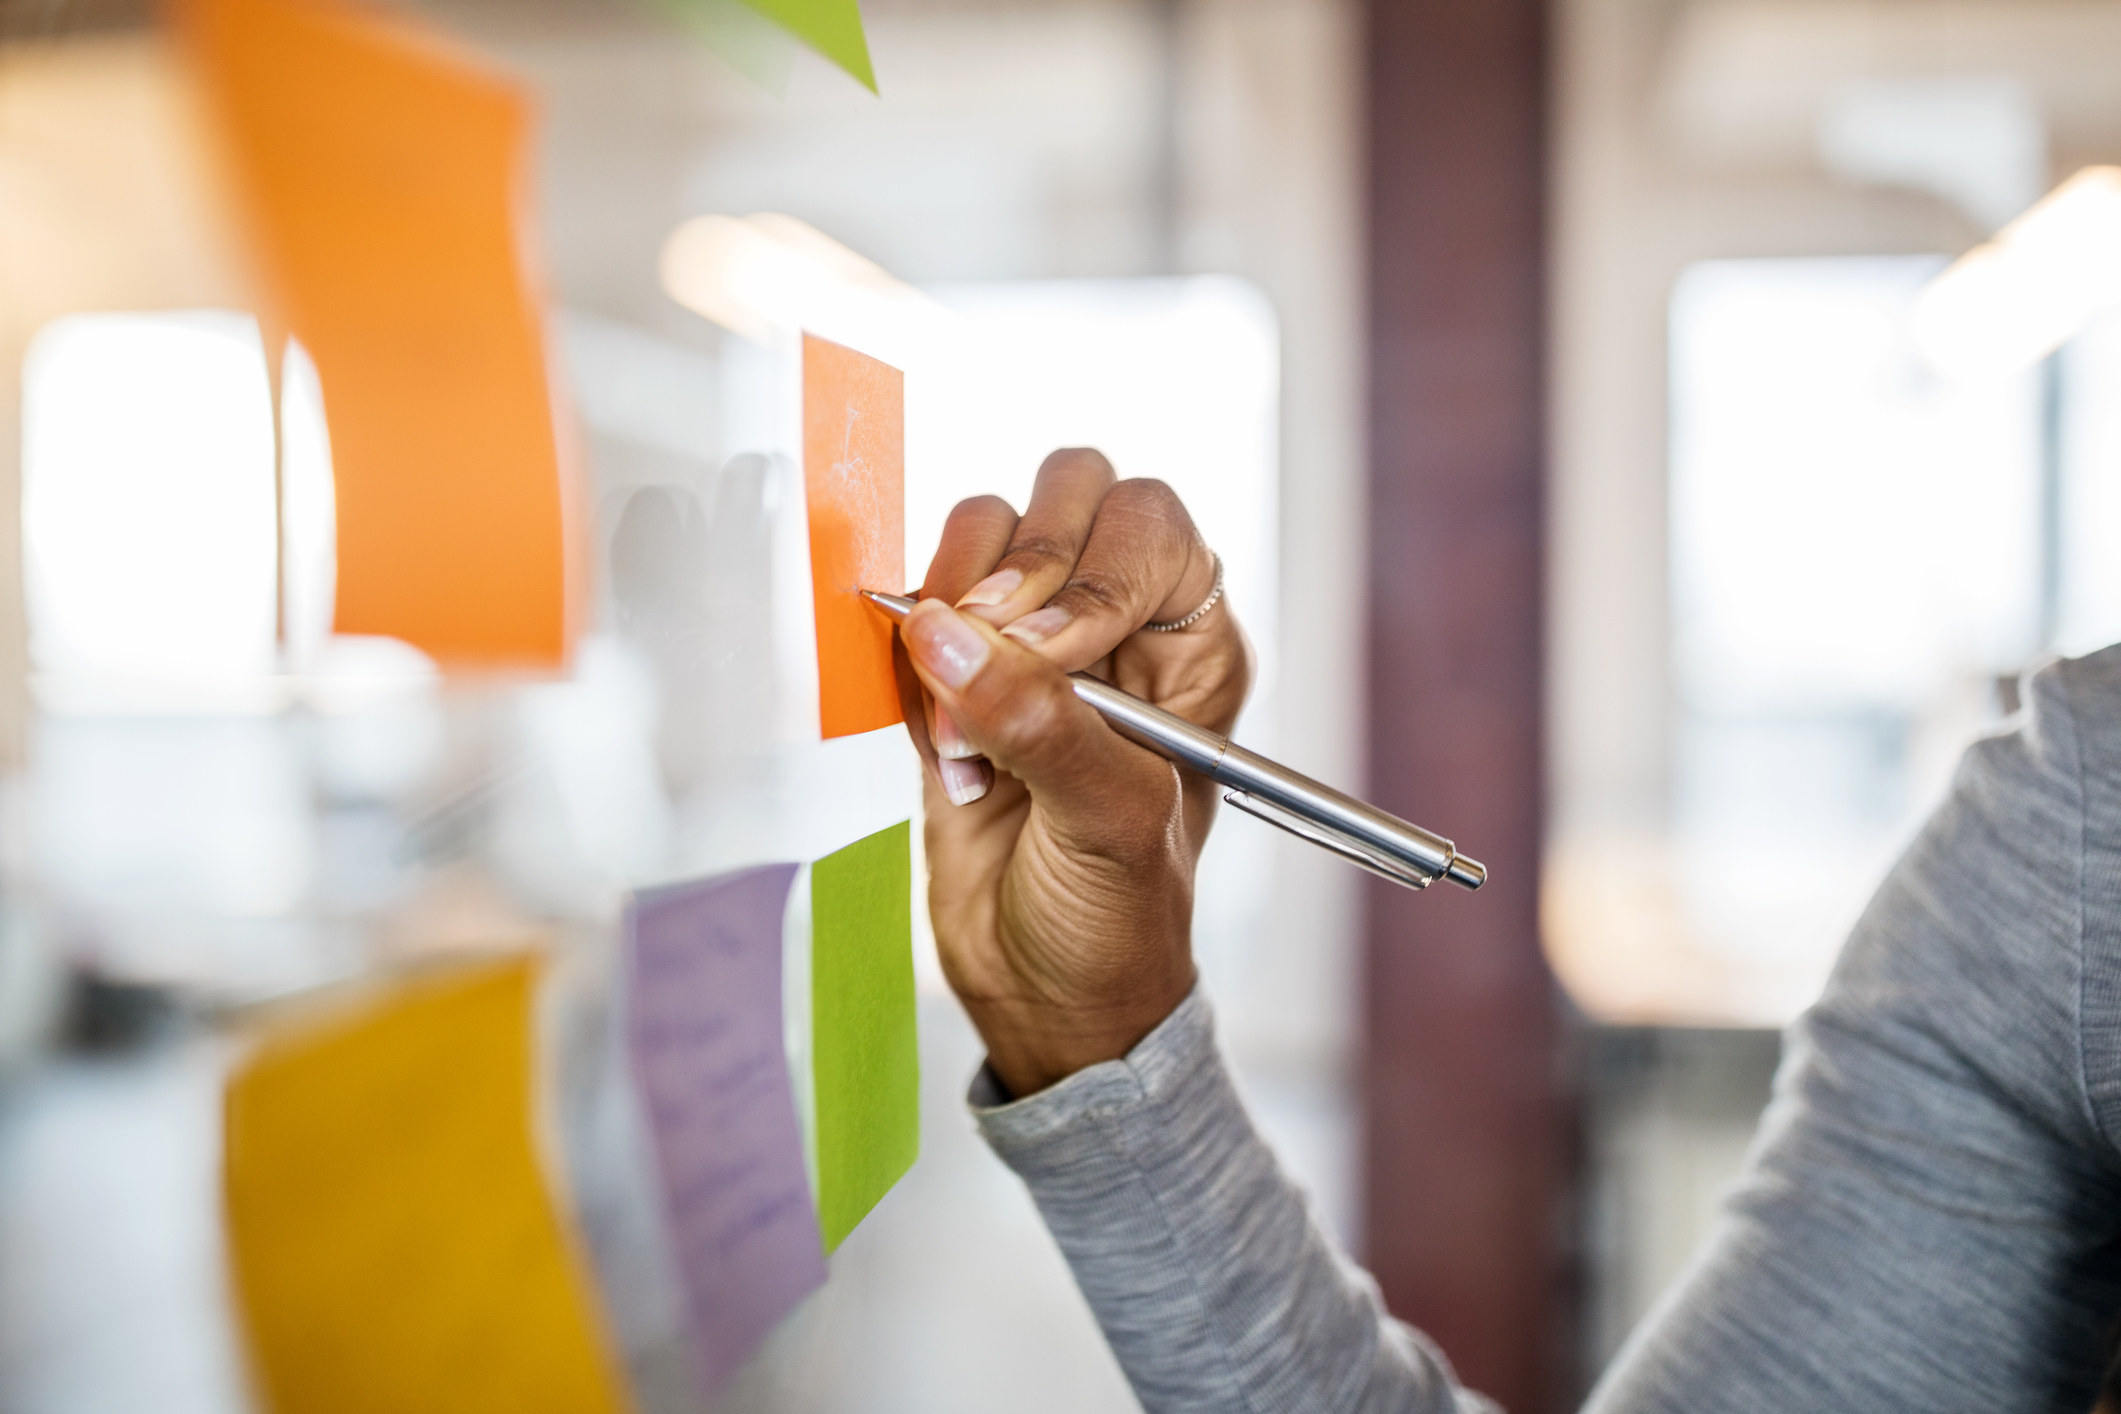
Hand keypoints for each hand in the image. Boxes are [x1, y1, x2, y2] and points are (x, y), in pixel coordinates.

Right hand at [893, 449, 1250, 1096]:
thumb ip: (1042, 725)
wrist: (1043, 996)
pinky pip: (918, 609)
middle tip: (990, 651)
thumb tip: (951, 637)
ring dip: (956, 619)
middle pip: (1071, 495)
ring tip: (970, 733)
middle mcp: (1119, 624)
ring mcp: (1032, 642)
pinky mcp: (956, 673)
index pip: (1151, 529)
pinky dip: (911, 661)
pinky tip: (945, 749)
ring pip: (985, 535)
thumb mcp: (1110, 826)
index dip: (1093, 570)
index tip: (1046, 652)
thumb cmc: (1117, 922)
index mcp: (1191, 647)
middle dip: (1020, 568)